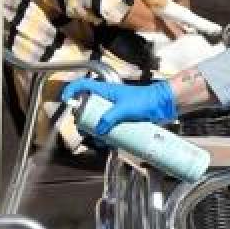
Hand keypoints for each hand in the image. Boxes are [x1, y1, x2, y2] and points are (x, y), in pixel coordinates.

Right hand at [61, 78, 177, 136]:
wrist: (162, 105)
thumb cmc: (144, 100)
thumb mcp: (124, 109)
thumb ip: (110, 118)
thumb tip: (98, 131)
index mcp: (105, 90)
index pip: (83, 85)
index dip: (71, 91)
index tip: (67, 102)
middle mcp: (107, 99)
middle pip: (87, 107)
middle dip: (83, 119)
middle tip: (84, 130)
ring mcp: (114, 109)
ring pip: (97, 119)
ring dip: (95, 130)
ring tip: (98, 140)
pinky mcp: (121, 118)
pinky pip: (109, 126)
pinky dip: (106, 134)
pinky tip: (108, 143)